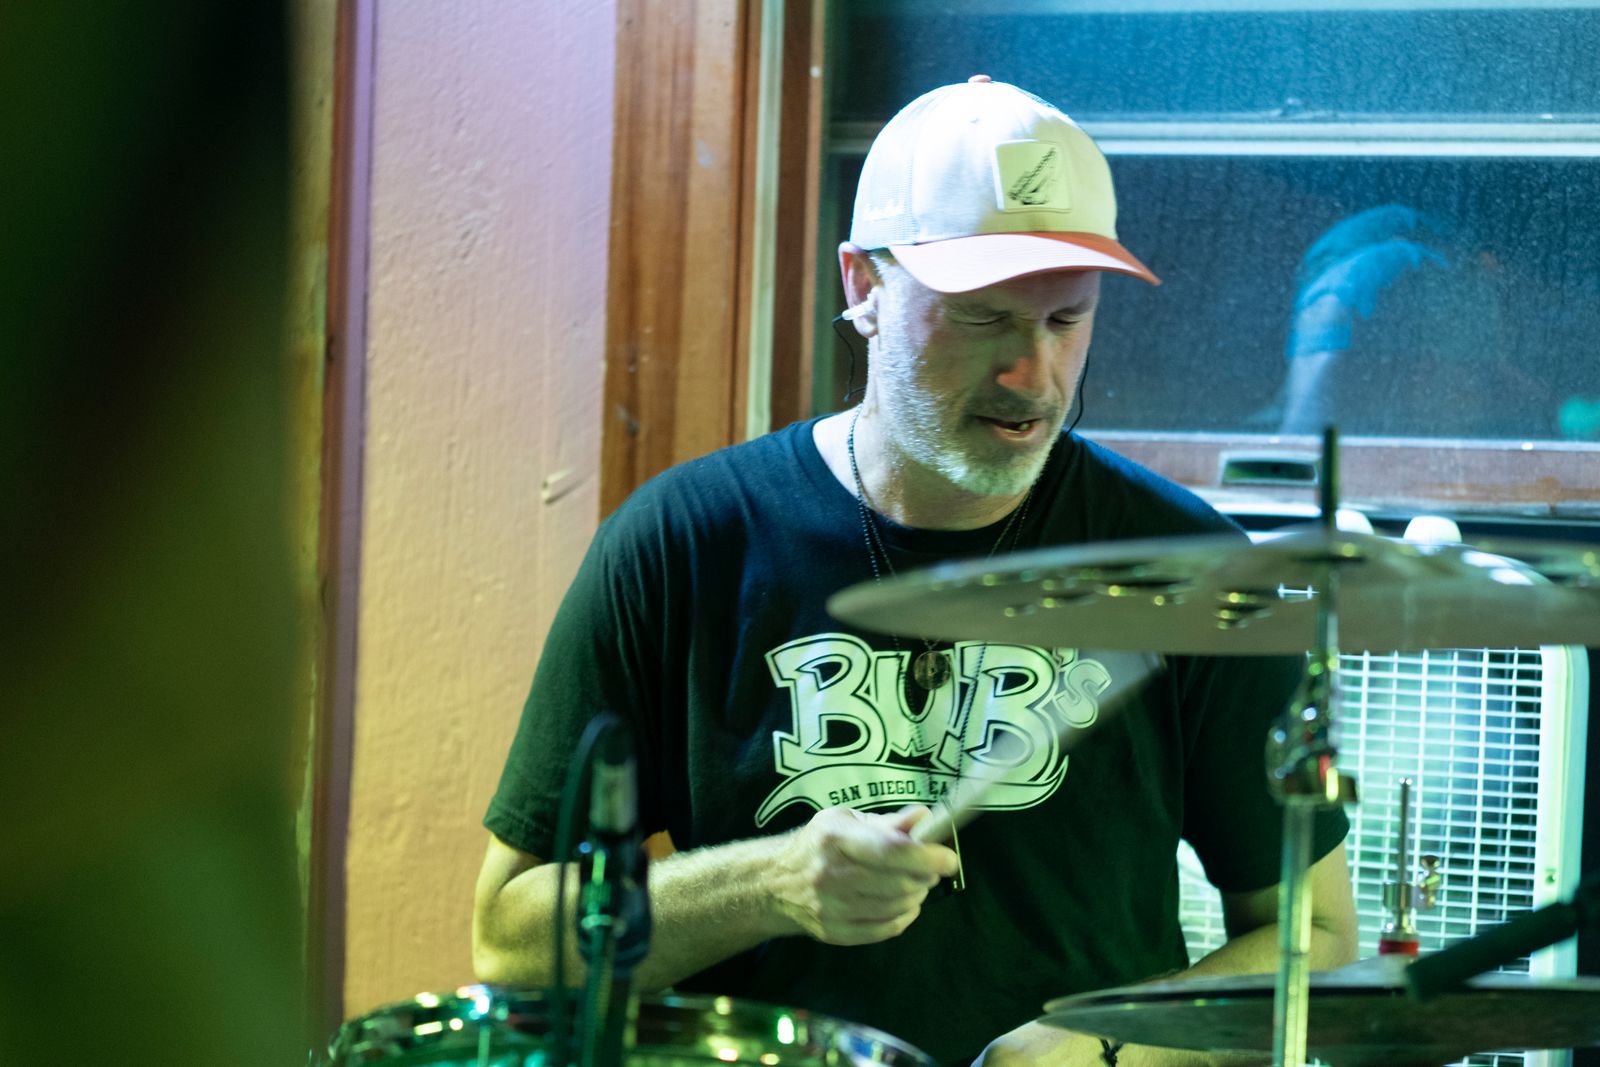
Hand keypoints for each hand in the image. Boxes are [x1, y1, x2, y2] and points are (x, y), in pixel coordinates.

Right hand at [770, 805, 958, 945]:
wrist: (773, 883)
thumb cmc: (818, 845)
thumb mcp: (846, 821)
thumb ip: (888, 823)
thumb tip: (924, 819)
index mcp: (834, 838)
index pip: (889, 851)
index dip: (926, 857)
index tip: (949, 858)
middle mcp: (830, 875)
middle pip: (897, 883)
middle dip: (925, 876)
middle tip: (930, 868)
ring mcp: (831, 908)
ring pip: (896, 907)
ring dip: (916, 895)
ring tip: (914, 882)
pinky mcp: (835, 933)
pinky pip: (886, 929)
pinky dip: (904, 916)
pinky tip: (902, 903)